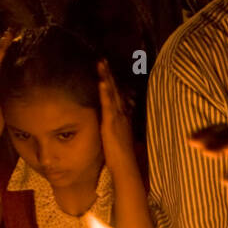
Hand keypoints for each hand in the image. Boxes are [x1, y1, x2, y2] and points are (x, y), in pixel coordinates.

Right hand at [0, 29, 12, 147]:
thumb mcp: (5, 110)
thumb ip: (9, 102)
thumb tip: (21, 102)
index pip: (0, 66)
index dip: (7, 54)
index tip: (15, 41)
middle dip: (3, 45)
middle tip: (12, 31)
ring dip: (0, 48)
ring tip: (8, 35)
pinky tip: (2, 50)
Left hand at [98, 59, 135, 174]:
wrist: (126, 168)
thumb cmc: (122, 157)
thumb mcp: (119, 138)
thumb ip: (118, 128)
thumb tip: (115, 124)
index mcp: (123, 118)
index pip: (118, 96)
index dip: (113, 82)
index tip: (108, 70)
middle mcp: (122, 115)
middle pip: (116, 90)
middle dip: (110, 75)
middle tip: (103, 59)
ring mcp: (117, 118)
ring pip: (112, 94)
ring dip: (107, 78)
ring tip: (101, 64)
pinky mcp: (111, 124)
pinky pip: (108, 106)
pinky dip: (106, 93)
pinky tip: (102, 82)